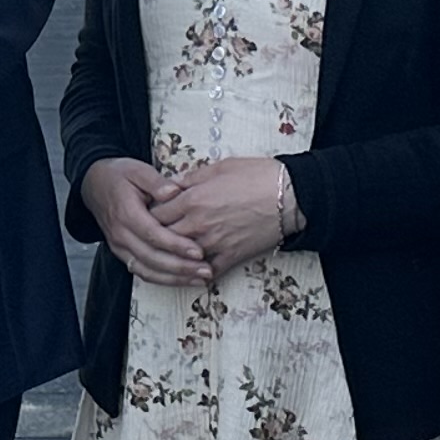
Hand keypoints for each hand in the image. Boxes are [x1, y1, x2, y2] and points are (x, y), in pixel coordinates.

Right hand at [80, 157, 211, 287]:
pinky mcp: (122, 254)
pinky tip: (183, 280)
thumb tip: (174, 191)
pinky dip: (163, 279)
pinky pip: (142, 272)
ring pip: (147, 270)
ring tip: (200, 280)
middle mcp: (121, 234)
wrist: (94, 185)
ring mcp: (120, 247)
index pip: (152, 234)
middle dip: (181, 267)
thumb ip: (156, 182)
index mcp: (125, 213)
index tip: (198, 251)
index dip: (175, 245)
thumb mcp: (138, 170)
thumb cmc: (119, 176)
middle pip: (152, 257)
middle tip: (206, 270)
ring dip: (174, 278)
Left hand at [157, 155, 298, 279]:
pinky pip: (207, 271)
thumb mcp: (220, 167)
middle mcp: (198, 224)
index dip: (148, 215)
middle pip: (162, 238)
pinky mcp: (231, 257)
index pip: (155, 213)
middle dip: (154, 238)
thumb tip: (170, 184)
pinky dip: (197, 272)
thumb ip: (191, 178)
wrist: (292, 196)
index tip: (147, 216)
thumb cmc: (258, 175)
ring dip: (172, 257)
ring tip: (165, 256)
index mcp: (193, 199)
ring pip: (180, 258)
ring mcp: (214, 243)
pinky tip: (192, 269)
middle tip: (151, 237)